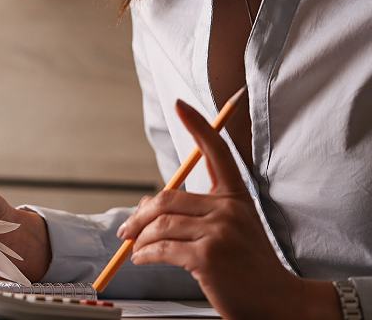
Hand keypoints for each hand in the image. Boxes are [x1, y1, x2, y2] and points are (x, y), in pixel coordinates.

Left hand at [119, 99, 338, 319]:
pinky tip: (142, 259)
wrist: (278, 302)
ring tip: (135, 249)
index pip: (217, 152)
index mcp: (236, 197)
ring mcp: (220, 232)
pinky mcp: (208, 257)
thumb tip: (145, 207)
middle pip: (166, 198)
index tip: (181, 104)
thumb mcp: (229, 230)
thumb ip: (193, 213)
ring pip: (160, 225)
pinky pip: (162, 248)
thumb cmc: (248, 267)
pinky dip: (145, 254)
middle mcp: (229, 208)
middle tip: (127, 231)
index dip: (199, 126)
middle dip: (139, 216)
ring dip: (140, 239)